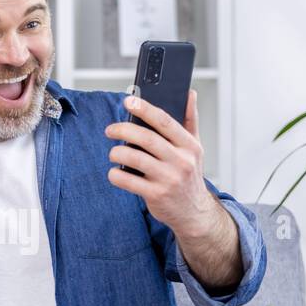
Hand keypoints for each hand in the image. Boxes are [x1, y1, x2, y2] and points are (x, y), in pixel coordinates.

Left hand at [104, 89, 219, 237]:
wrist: (194, 212)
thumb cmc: (189, 175)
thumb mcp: (195, 148)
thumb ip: (190, 120)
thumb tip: (189, 93)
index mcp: (189, 146)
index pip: (165, 121)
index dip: (145, 109)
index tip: (129, 100)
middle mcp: (181, 161)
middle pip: (147, 138)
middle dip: (123, 130)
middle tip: (110, 130)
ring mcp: (169, 179)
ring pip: (135, 158)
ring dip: (117, 153)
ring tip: (113, 153)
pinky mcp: (156, 195)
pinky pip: (128, 181)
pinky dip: (116, 175)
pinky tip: (114, 172)